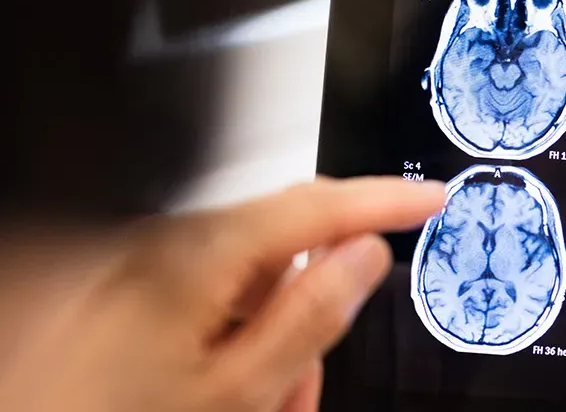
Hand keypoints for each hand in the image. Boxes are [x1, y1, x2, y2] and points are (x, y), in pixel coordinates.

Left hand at [0, 177, 444, 411]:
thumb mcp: (238, 388)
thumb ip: (312, 313)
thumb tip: (364, 253)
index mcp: (194, 256)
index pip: (316, 205)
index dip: (384, 200)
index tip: (430, 197)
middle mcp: (157, 246)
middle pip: (276, 254)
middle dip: (307, 313)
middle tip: (303, 386)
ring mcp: (130, 268)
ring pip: (236, 286)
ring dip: (261, 341)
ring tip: (252, 408)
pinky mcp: (114, 292)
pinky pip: (193, 299)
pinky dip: (218, 341)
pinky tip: (210, 395)